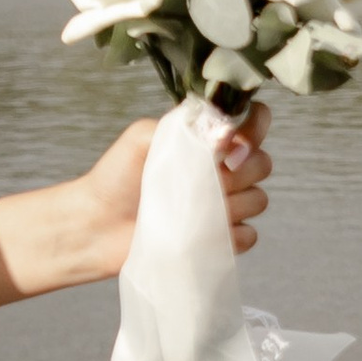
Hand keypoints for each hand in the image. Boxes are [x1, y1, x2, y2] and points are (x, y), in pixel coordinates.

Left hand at [77, 104, 273, 276]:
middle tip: (202, 177)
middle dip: (239, 170)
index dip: (253, 128)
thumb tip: (225, 131)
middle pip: (263, 163)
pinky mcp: (220, 239)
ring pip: (258, 200)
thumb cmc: (116, 177)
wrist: (98, 225)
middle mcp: (221, 171)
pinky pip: (248, 236)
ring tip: (190, 207)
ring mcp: (223, 206)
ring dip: (230, 204)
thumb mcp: (144, 137)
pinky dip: (229, 235)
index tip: (229, 143)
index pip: (255, 121)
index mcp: (208, 141)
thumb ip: (183, 125)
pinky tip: (200, 233)